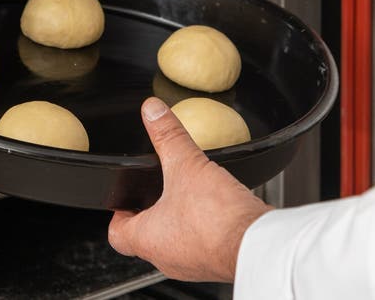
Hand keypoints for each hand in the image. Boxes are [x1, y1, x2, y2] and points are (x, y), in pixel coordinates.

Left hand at [108, 97, 271, 282]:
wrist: (257, 245)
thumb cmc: (217, 218)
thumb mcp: (186, 164)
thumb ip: (167, 135)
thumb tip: (152, 111)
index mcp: (148, 239)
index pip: (117, 233)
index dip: (118, 212)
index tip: (124, 196)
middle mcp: (167, 258)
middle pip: (145, 237)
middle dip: (149, 211)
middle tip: (153, 188)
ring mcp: (193, 263)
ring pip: (174, 241)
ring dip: (177, 219)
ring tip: (185, 192)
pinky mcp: (216, 260)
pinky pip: (201, 243)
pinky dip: (202, 225)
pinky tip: (214, 206)